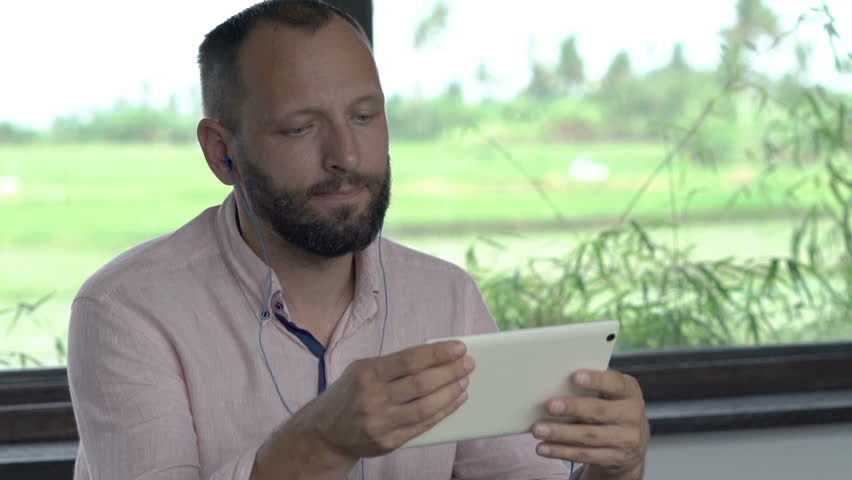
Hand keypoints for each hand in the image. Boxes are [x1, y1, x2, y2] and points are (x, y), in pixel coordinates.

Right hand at [301, 340, 474, 458]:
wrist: (326, 432)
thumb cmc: (350, 393)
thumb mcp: (362, 369)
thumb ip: (394, 365)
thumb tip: (436, 357)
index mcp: (367, 374)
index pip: (410, 360)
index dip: (437, 353)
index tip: (458, 347)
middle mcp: (373, 398)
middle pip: (421, 383)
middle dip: (450, 372)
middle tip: (468, 363)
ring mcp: (380, 423)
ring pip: (425, 407)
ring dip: (450, 393)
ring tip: (465, 381)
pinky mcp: (388, 442)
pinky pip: (422, 426)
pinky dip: (443, 412)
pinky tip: (456, 400)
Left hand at [531, 370, 648, 479]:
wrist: (632, 443)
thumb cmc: (612, 408)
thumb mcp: (611, 394)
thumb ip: (592, 386)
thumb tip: (555, 381)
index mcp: (630, 392)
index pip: (615, 384)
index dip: (596, 380)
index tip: (574, 377)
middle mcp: (631, 416)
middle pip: (599, 411)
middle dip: (572, 408)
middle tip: (549, 405)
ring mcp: (625, 439)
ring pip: (588, 436)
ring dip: (560, 433)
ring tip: (538, 429)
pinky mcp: (614, 458)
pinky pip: (584, 455)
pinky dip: (561, 451)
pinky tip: (543, 448)